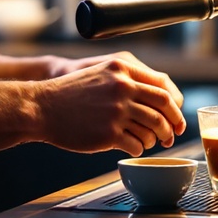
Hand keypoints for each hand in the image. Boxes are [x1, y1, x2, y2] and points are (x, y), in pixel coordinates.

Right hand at [32, 55, 185, 156]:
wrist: (41, 107)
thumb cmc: (70, 94)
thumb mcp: (100, 73)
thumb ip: (127, 80)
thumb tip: (158, 99)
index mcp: (122, 69)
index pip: (162, 86)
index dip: (175, 105)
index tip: (176, 116)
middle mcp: (122, 87)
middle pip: (163, 107)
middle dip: (173, 124)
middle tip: (173, 134)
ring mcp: (116, 110)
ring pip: (153, 128)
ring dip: (156, 138)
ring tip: (151, 142)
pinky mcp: (109, 133)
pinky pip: (137, 144)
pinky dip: (139, 148)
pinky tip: (133, 147)